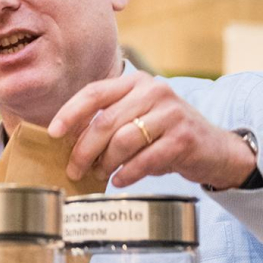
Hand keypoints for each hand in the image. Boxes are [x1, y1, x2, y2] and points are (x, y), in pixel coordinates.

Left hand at [48, 70, 256, 189]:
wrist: (211, 147)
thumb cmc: (161, 134)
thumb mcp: (134, 117)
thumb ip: (105, 120)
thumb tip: (64, 139)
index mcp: (135, 82)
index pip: (94, 93)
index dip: (69, 113)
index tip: (52, 133)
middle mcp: (154, 90)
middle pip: (105, 122)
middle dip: (83, 150)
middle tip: (73, 169)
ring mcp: (171, 113)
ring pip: (123, 141)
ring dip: (106, 163)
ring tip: (99, 174)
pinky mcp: (184, 137)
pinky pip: (145, 159)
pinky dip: (128, 173)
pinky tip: (119, 180)